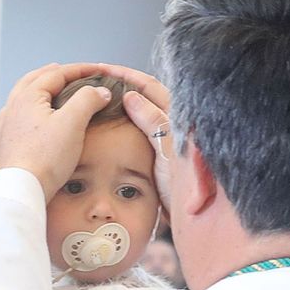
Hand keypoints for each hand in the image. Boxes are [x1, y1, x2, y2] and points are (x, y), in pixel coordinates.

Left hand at [0, 63, 118, 200]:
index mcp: (27, 97)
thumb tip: (99, 91)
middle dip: (56, 74)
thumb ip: (88, 100)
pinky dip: (32, 109)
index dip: (80, 70)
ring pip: (24, 98)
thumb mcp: (73, 123)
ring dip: (41, 89)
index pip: (57, 73)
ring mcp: (6, 126)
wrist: (20, 190)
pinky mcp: (6, 144)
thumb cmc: (44, 158)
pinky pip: (18, 117)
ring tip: (54, 91)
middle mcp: (12, 107)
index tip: (98, 71)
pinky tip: (35, 119)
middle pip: (35, 80)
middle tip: (72, 74)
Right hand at [99, 66, 175, 206]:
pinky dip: (122, 126)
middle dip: (122, 86)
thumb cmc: (188, 188)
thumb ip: (153, 121)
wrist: (193, 220)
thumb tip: (131, 96)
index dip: (128, 75)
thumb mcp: (169, 150)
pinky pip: (137, 134)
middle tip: (96, 81)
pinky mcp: (159, 159)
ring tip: (98, 99)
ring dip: (120, 105)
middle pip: (145, 97)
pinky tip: (107, 127)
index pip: (151, 86)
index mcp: (180, 118)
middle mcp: (174, 126)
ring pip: (140, 115)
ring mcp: (166, 142)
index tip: (104, 69)